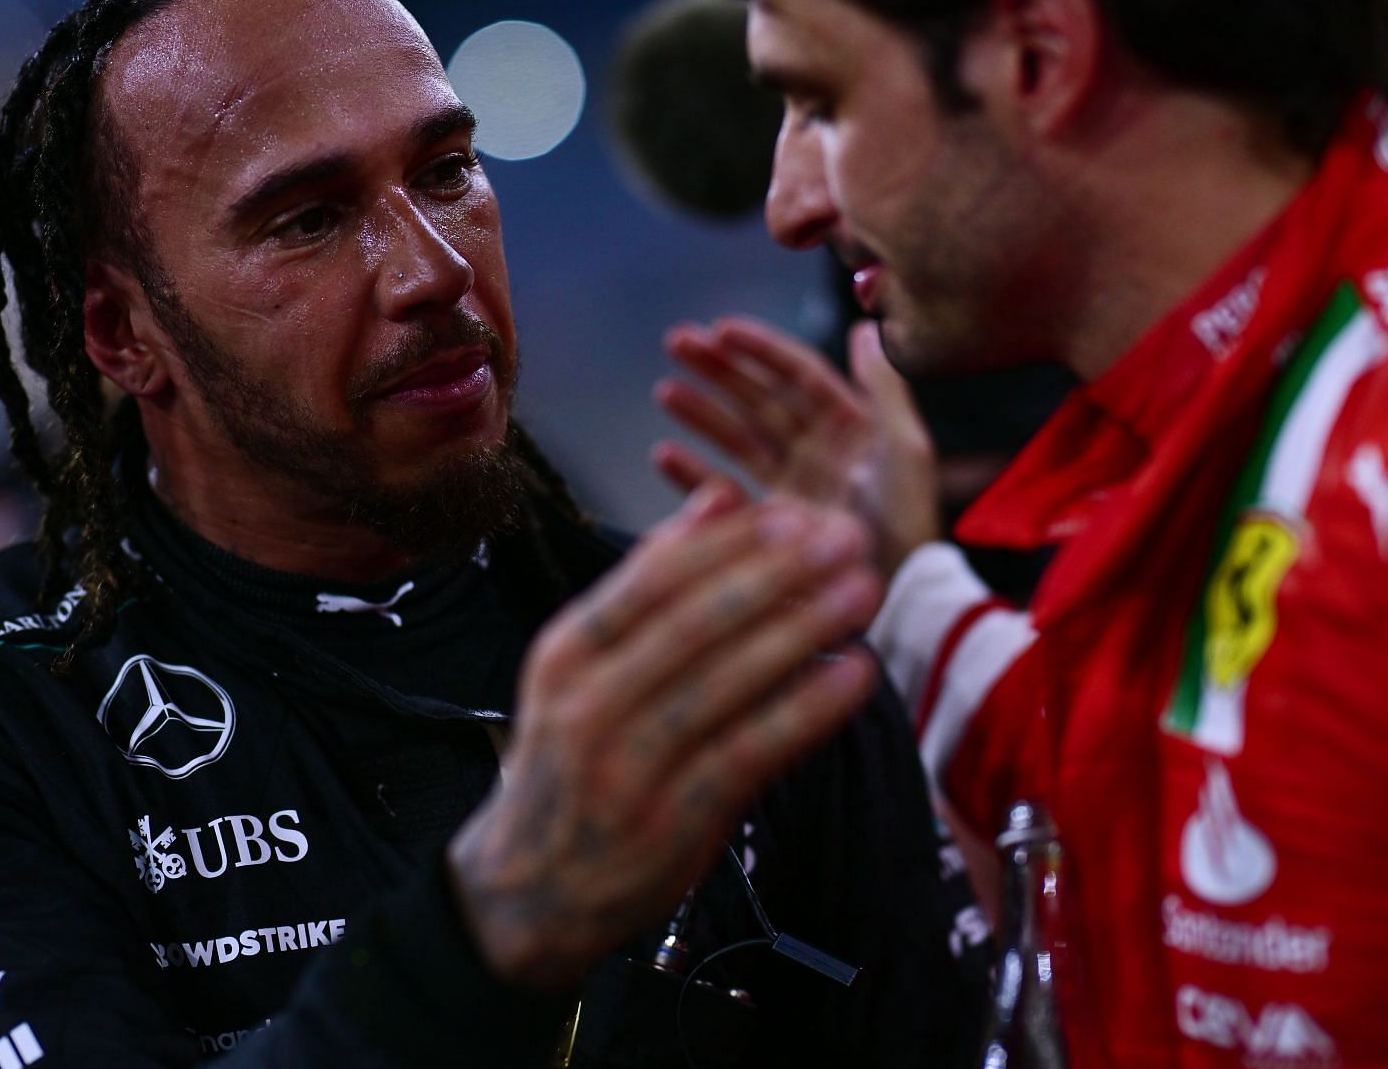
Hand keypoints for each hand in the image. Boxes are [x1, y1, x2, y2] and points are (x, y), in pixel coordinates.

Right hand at [447, 483, 880, 988]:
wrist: (526, 890)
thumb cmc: (573, 761)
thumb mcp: (583, 668)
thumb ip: (648, 586)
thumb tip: (716, 497)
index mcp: (567, 652)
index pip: (651, 578)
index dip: (730, 540)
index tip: (796, 510)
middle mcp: (589, 703)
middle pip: (692, 622)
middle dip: (776, 573)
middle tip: (844, 536)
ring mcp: (628, 765)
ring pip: (724, 683)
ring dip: (801, 631)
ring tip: (861, 591)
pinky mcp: (672, 821)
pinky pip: (748, 753)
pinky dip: (804, 711)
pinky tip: (852, 675)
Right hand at [655, 315, 938, 576]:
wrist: (894, 600)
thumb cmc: (905, 524)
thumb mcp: (906, 449)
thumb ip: (885, 388)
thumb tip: (866, 329)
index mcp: (849, 426)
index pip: (798, 374)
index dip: (760, 349)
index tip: (720, 329)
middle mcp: (816, 451)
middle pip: (760, 397)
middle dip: (719, 369)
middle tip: (677, 343)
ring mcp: (789, 487)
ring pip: (737, 437)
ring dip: (701, 412)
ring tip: (665, 391)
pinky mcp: (769, 526)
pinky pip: (724, 492)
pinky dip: (693, 474)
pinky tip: (664, 455)